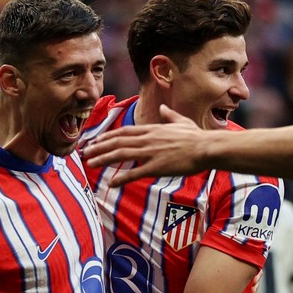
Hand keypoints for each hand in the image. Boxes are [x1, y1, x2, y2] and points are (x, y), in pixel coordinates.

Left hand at [83, 105, 204, 186]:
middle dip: (99, 146)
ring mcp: (151, 153)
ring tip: (90, 164)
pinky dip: (121, 178)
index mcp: (153, 129)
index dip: (108, 136)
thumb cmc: (197, 136)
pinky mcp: (157, 167)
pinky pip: (135, 173)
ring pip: (121, 155)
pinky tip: (111, 183)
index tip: (97, 140)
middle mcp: (148, 139)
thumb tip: (163, 109)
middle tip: (85, 151)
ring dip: (103, 159)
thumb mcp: (182, 122)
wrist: (207, 148)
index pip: (124, 132)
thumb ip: (169, 116)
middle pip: (117, 142)